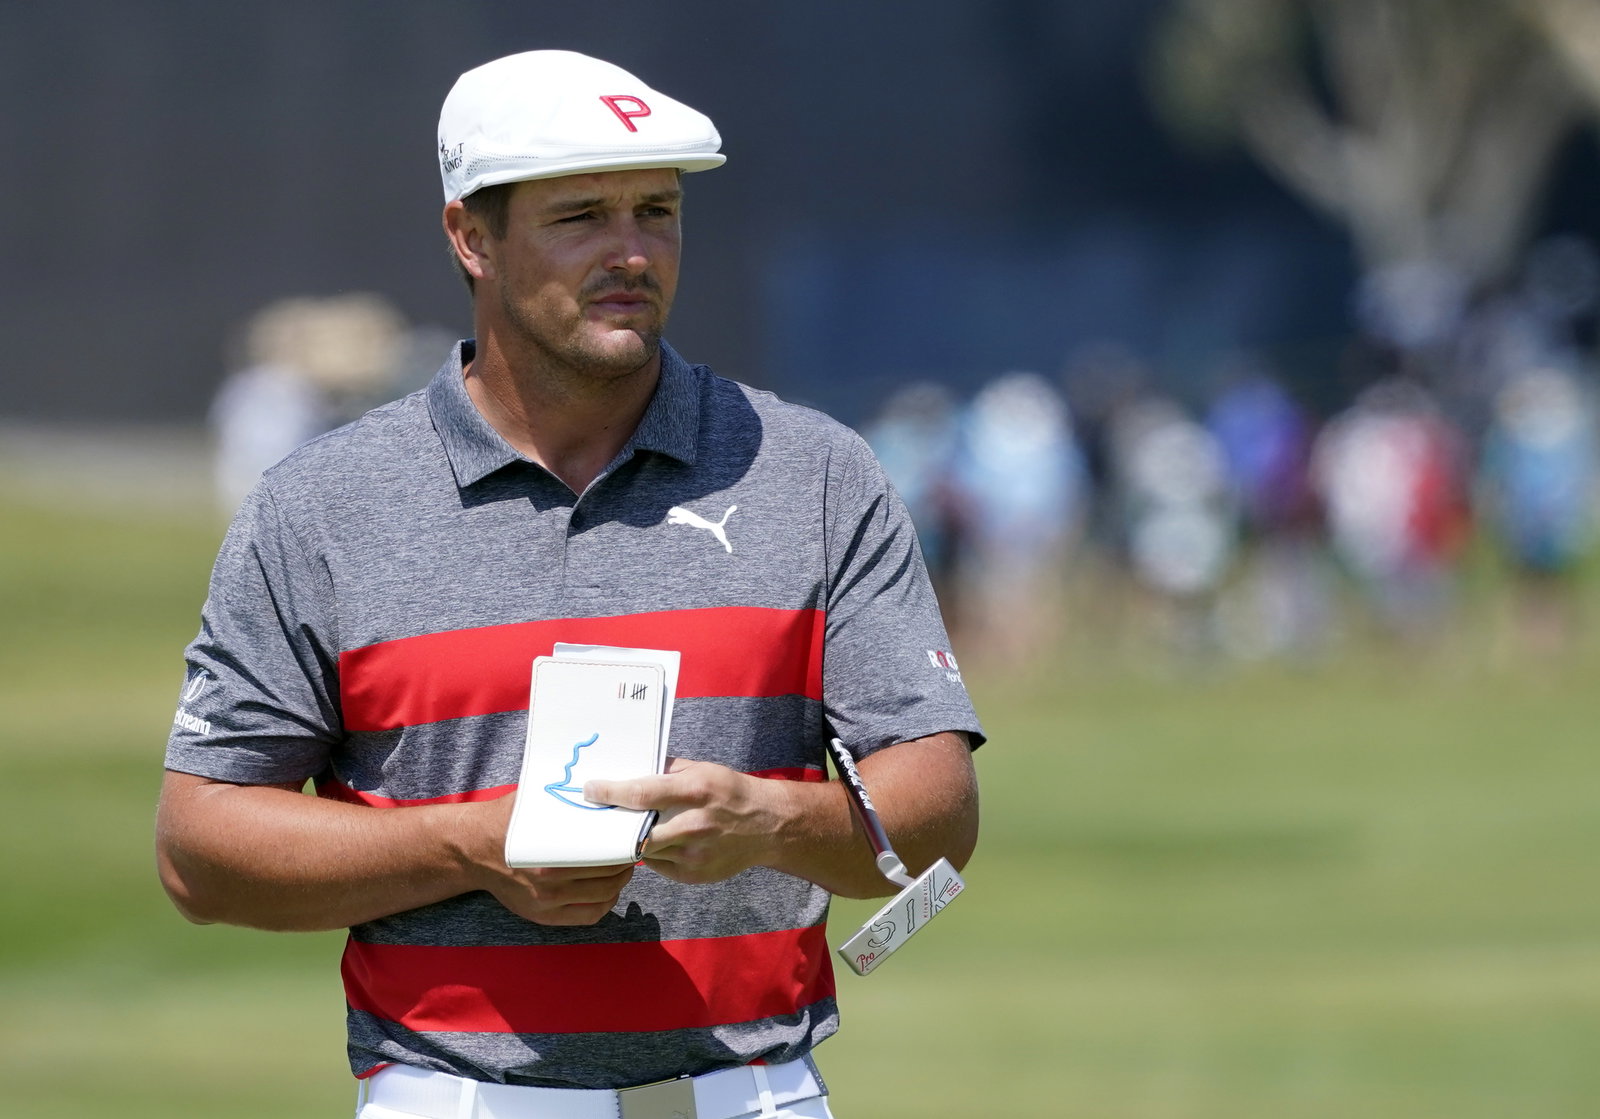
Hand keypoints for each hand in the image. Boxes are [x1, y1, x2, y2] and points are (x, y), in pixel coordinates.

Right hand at [459, 792, 634, 924]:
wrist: (472, 849)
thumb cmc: (506, 821)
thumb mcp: (532, 802)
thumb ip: (563, 799)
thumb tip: (598, 785)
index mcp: (549, 853)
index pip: (602, 854)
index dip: (622, 847)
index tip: (631, 837)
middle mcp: (548, 882)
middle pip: (607, 876)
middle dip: (625, 864)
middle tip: (632, 851)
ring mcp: (546, 903)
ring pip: (602, 898)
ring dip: (619, 884)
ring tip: (624, 869)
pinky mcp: (543, 916)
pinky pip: (588, 917)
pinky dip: (605, 905)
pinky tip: (609, 891)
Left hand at [585, 759, 787, 884]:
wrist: (768, 826)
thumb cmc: (730, 791)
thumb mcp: (702, 769)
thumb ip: (666, 771)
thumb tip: (629, 770)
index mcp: (695, 791)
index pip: (642, 793)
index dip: (611, 792)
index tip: (590, 790)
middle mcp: (694, 824)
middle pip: (638, 831)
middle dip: (616, 826)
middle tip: (601, 818)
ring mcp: (694, 854)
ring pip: (645, 851)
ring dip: (634, 841)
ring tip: (629, 829)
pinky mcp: (694, 875)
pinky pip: (658, 866)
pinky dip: (653, 854)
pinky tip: (660, 842)